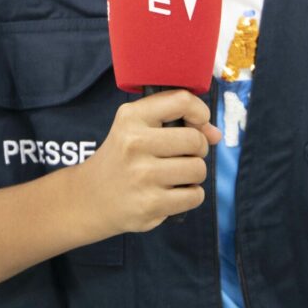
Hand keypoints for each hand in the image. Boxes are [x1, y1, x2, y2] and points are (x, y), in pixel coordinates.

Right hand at [77, 90, 220, 236]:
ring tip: (176, 174)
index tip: (198, 122)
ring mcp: (142, 177)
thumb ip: (178, 121)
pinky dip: (190, 195)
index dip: (199, 111)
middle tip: (182, 154)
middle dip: (198, 148)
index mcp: (131, 117)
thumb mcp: (137, 126)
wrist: (91, 197)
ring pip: (198, 169)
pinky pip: (194, 196)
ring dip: (194, 173)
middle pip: (195, 140)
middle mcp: (135, 143)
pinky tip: (173, 192)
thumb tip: (216, 134)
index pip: (181, 101)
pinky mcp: (150, 206)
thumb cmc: (123, 155)